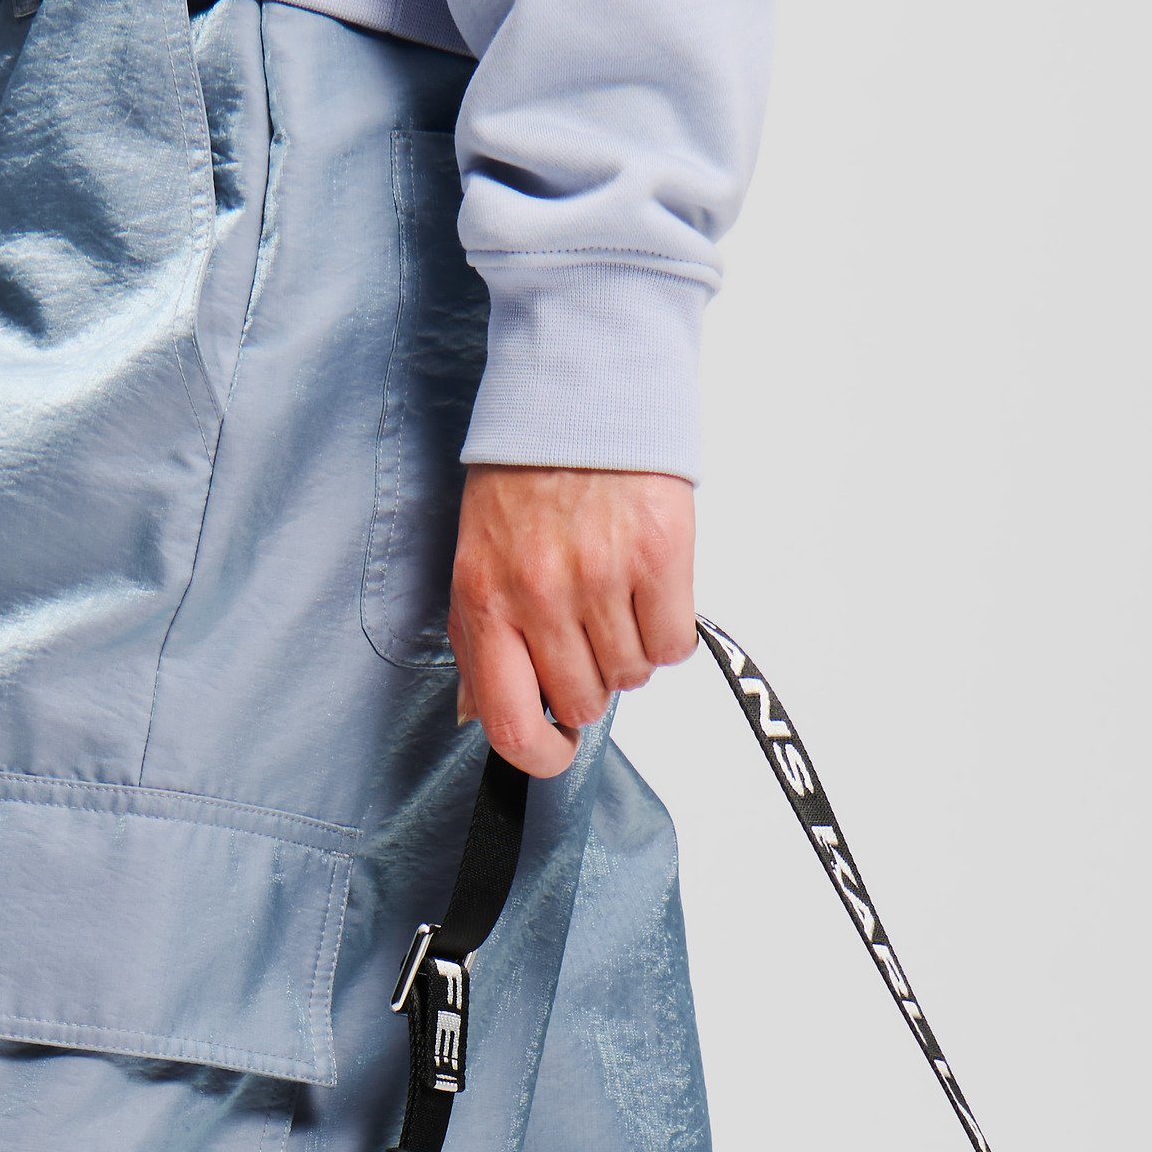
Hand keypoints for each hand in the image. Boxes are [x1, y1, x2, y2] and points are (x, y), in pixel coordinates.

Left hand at [448, 466, 696, 776]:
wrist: (579, 394)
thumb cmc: (525, 479)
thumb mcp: (477, 559)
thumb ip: (478, 642)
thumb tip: (479, 716)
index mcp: (487, 600)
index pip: (510, 724)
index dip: (540, 756)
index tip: (557, 748)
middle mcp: (541, 594)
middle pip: (584, 702)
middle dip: (591, 679)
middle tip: (588, 628)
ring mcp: (602, 575)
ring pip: (633, 675)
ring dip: (630, 649)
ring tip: (615, 595)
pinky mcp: (659, 554)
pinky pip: (674, 643)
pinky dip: (667, 629)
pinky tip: (648, 590)